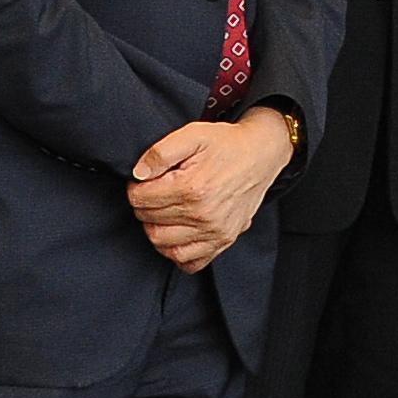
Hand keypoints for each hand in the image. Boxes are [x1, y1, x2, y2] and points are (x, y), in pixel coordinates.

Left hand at [129, 108, 293, 271]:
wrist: (261, 155)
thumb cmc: (227, 145)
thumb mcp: (193, 135)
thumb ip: (160, 152)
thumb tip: (138, 173)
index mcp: (191, 188)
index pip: (139, 199)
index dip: (136, 187)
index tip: (147, 180)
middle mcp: (203, 214)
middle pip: (148, 221)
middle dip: (145, 205)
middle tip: (157, 192)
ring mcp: (214, 231)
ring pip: (162, 243)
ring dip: (156, 227)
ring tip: (165, 211)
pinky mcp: (224, 240)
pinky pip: (189, 262)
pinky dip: (176, 252)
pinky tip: (177, 234)